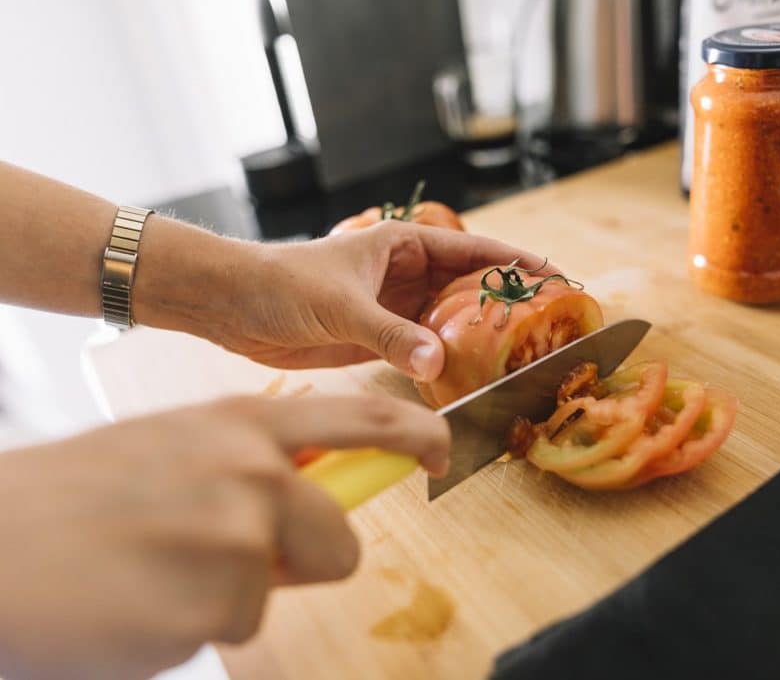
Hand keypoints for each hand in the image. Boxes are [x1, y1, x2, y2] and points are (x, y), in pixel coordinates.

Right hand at [0, 395, 448, 679]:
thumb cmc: (73, 498)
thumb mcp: (174, 448)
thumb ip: (248, 464)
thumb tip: (306, 495)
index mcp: (241, 425)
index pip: (362, 418)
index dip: (414, 433)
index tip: (439, 450)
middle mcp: (256, 472)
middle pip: (339, 538)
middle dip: (302, 560)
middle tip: (225, 558)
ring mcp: (242, 537)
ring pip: (273, 592)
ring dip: (226, 595)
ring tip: (153, 572)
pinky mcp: (220, 604)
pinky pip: (232, 627)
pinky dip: (189, 626)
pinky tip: (137, 601)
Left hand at [134, 219, 554, 382]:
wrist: (230, 306)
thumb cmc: (279, 284)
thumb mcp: (340, 305)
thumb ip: (391, 334)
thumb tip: (437, 362)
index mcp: (401, 245)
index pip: (472, 250)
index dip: (516, 262)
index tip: (556, 277)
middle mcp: (403, 274)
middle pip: (467, 288)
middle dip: (504, 304)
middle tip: (546, 328)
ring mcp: (391, 308)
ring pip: (447, 322)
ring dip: (476, 338)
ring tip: (517, 358)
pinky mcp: (376, 339)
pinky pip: (422, 350)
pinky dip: (444, 363)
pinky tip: (466, 379)